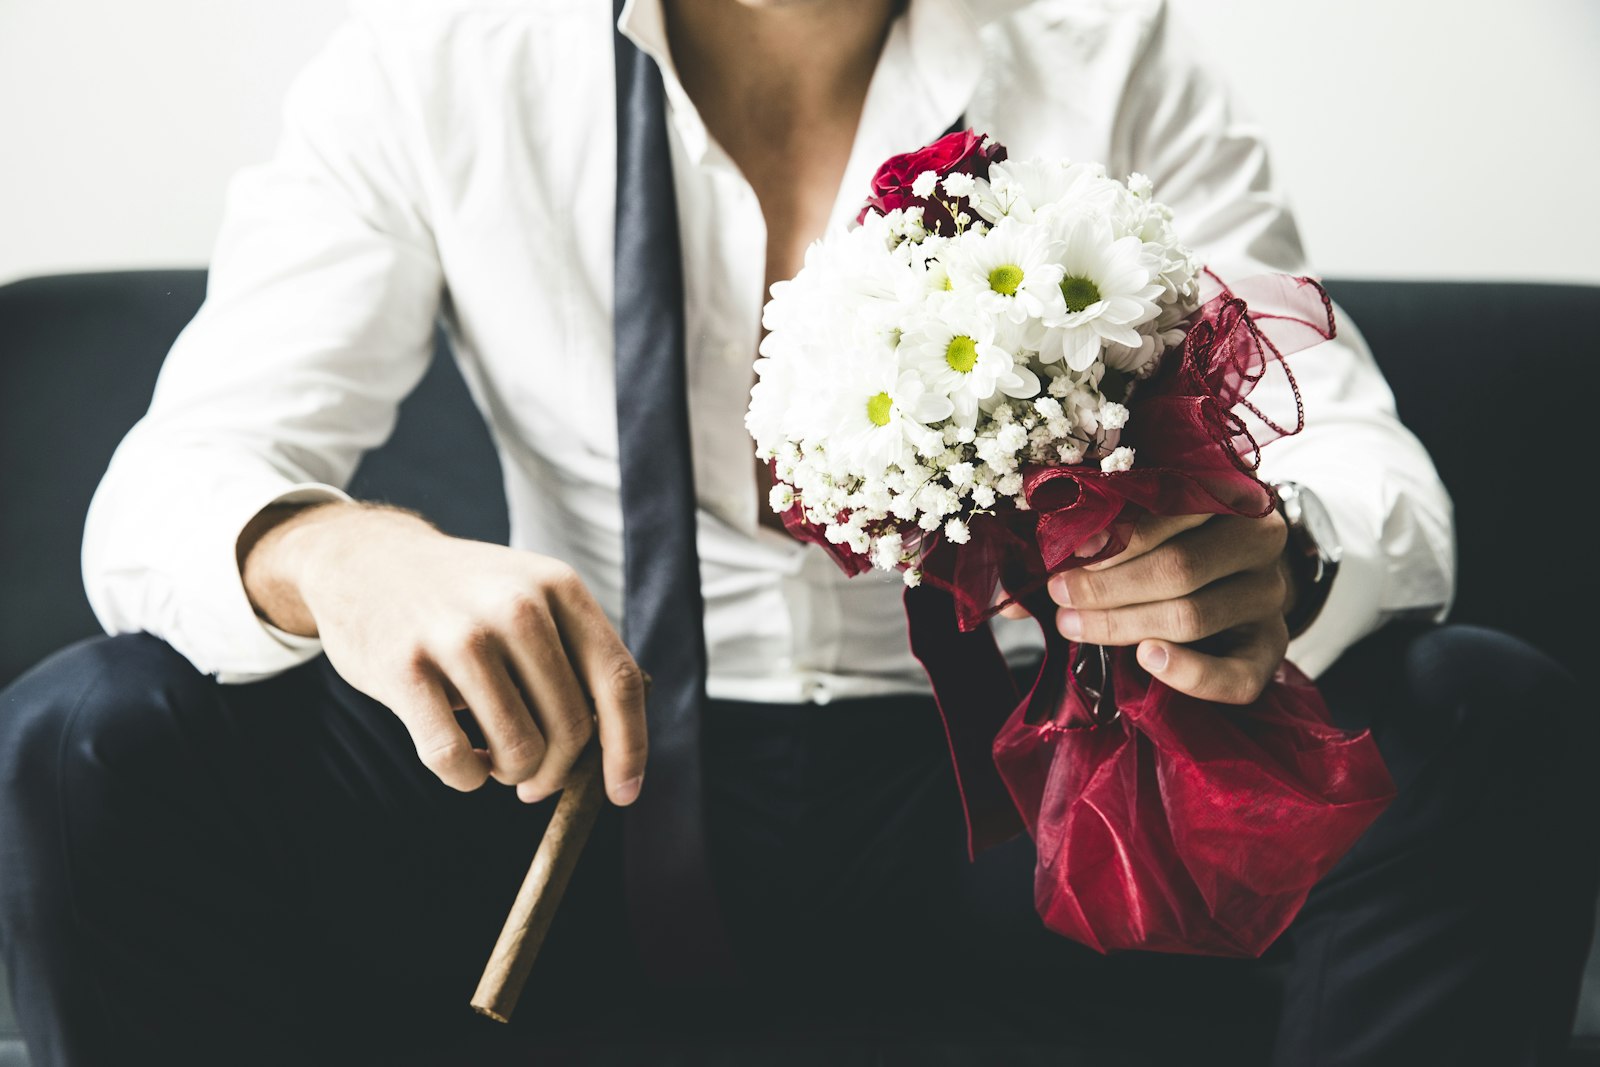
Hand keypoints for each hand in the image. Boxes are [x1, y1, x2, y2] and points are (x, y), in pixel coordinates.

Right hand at [239, 503, 646, 803]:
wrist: (365, 560)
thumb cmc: (463, 599)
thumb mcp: (530, 596)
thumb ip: (574, 656)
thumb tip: (615, 747)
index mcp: (559, 587)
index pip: (618, 681)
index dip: (628, 747)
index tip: (624, 794)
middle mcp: (517, 606)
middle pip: (571, 727)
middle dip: (556, 772)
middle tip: (533, 782)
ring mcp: (460, 635)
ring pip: (519, 750)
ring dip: (510, 774)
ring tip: (493, 759)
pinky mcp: (404, 667)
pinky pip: (454, 759)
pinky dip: (465, 777)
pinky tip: (461, 758)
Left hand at [998, 512, 1293, 703]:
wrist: (1230, 574)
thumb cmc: (1166, 539)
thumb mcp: (1131, 523)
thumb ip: (1078, 541)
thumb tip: (1010, 596)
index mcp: (1228, 488)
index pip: (1177, 504)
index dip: (1119, 529)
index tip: (1070, 550)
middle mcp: (1260, 536)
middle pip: (1181, 566)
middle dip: (1109, 586)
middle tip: (1059, 596)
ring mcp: (1270, 594)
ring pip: (1195, 614)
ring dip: (1124, 624)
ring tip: (1073, 625)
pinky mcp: (1272, 648)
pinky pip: (1237, 674)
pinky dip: (1190, 673)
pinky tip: (1147, 660)